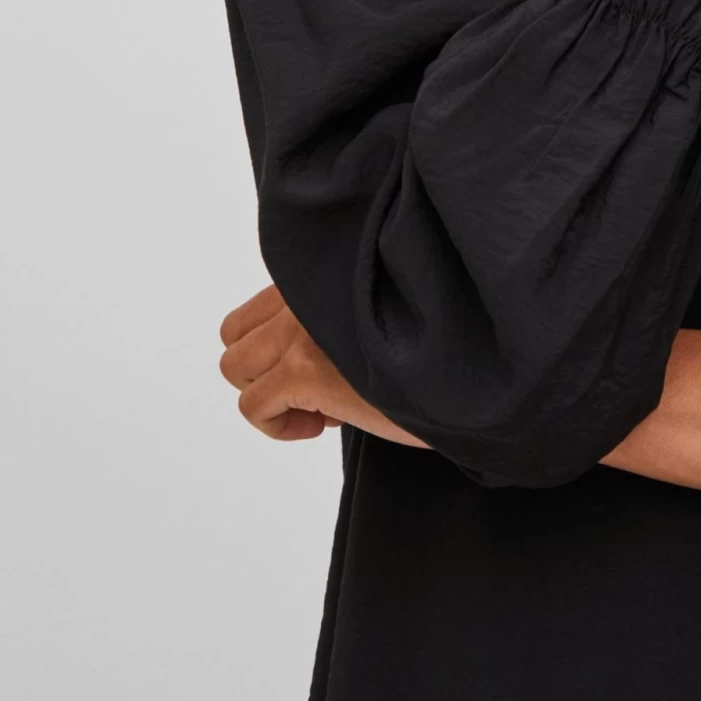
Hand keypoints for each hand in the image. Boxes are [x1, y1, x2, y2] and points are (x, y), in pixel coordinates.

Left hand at [217, 282, 430, 450]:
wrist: (465, 367)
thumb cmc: (439, 343)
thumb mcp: (384, 308)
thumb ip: (341, 312)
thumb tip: (314, 352)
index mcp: (325, 274)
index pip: (260, 308)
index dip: (280, 347)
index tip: (324, 367)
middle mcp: (307, 293)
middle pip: (235, 336)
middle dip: (265, 370)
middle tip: (312, 389)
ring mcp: (301, 331)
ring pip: (236, 369)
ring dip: (270, 397)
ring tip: (320, 408)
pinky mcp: (305, 372)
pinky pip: (253, 407)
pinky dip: (279, 426)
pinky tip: (324, 424)